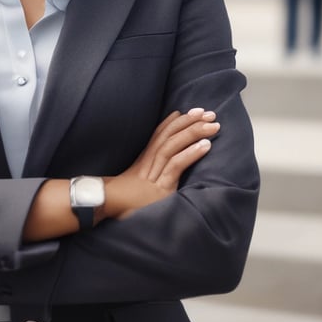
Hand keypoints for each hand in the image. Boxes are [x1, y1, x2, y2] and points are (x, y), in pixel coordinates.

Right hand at [103, 108, 219, 220]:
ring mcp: (154, 174)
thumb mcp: (140, 185)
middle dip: (189, 121)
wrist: (109, 210)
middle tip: (209, 113)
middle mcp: (149, 162)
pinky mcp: (161, 187)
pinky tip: (205, 146)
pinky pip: (176, 165)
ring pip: (173, 145)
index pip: (161, 134)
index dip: (176, 121)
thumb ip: (152, 174)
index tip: (192, 111)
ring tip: (212, 125)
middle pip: (169, 135)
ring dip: (193, 132)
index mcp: (145, 160)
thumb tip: (166, 169)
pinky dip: (191, 153)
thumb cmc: (126, 203)